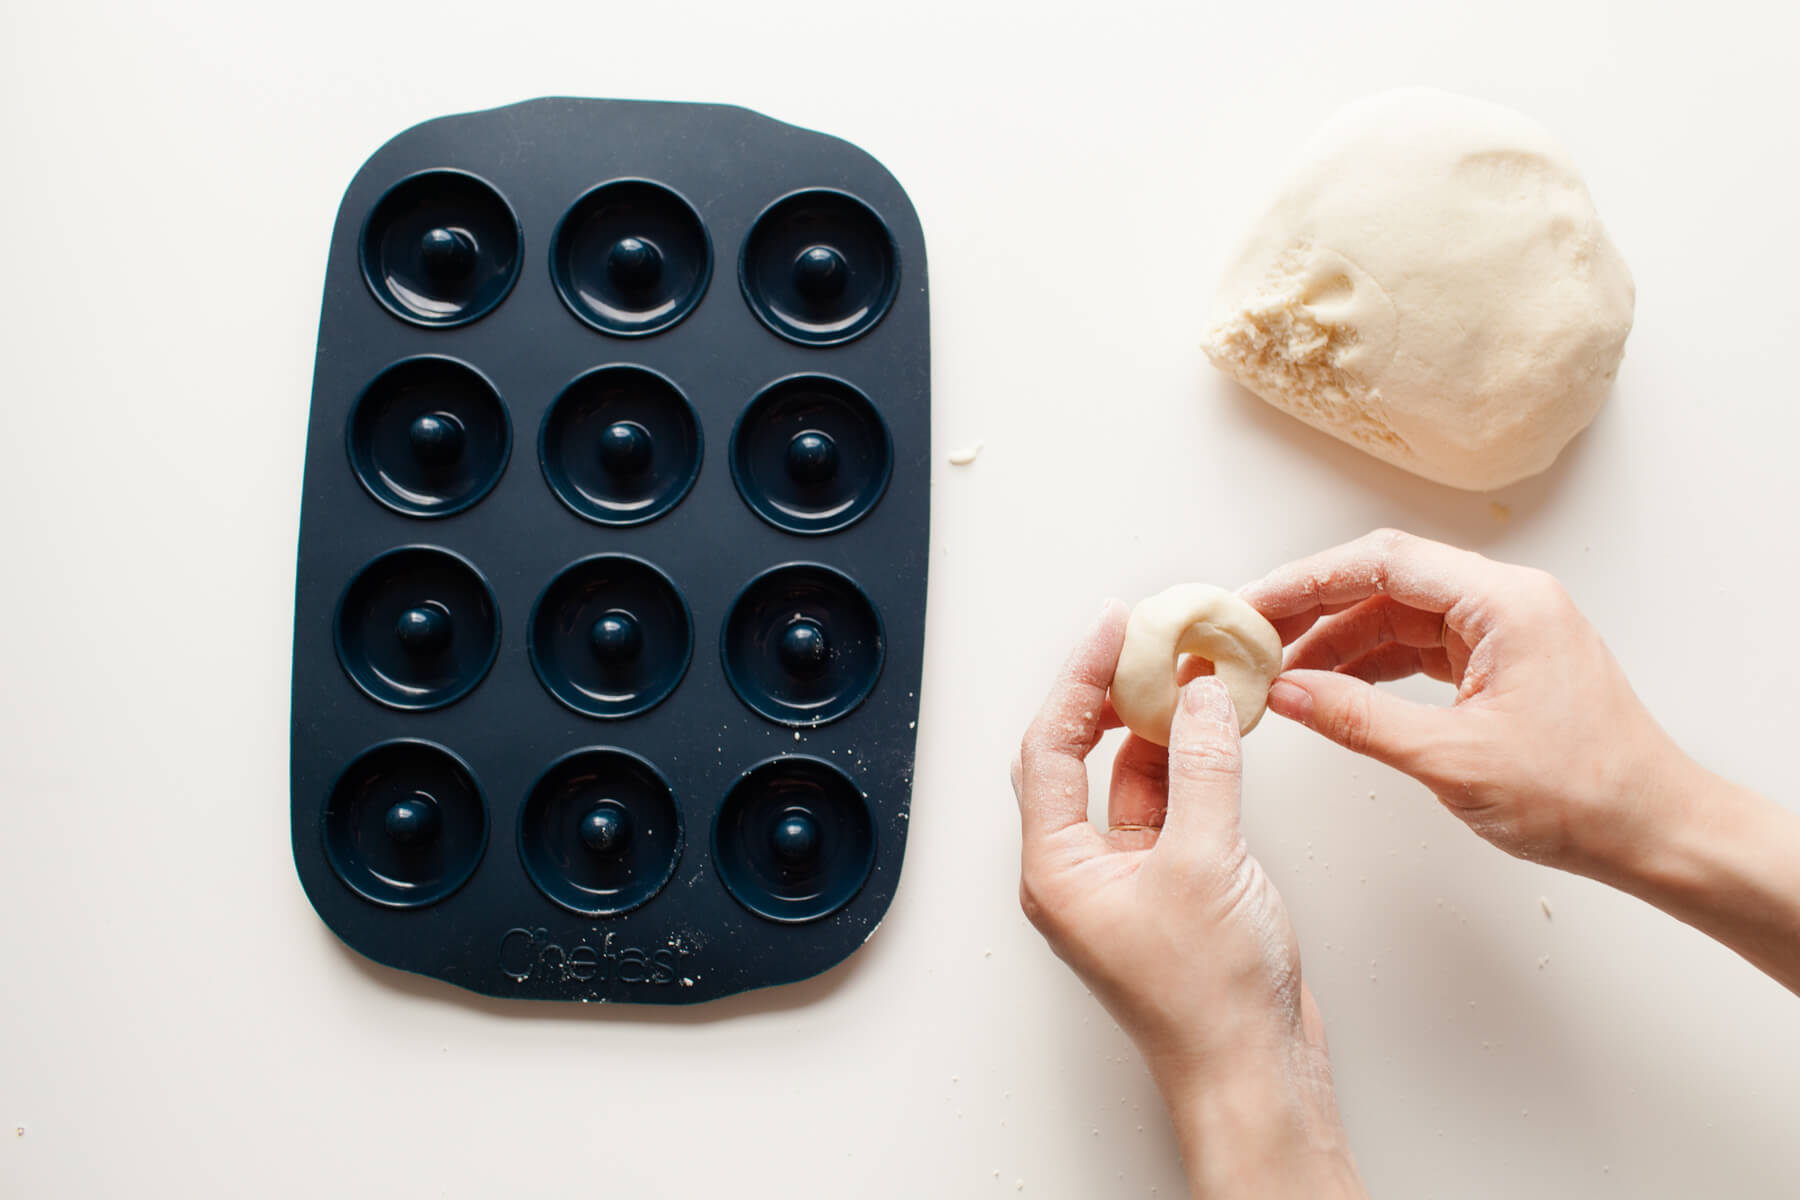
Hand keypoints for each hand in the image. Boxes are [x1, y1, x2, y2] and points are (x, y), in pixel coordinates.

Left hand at [1013, 601, 1363, 1197]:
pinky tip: (1213, 730)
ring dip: (1157, 726)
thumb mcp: (1207, 863)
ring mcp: (1125, 880)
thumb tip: (1198, 697)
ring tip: (1189, 672)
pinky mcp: (1170, 887)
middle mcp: (1079, 872)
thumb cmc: (1210, 1002)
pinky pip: (1167, 806)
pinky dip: (1189, 765)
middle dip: (1110, 695)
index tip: (1115, 628)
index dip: (1080, 678)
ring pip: (1128, 779)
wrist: (1254, 1074)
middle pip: (1078, 756)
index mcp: (1056, 869)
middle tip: (1146, 640)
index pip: (1050, 748)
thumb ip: (1203, 770)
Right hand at [1241, 528, 1693, 877]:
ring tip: (1277, 669)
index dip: (1306, 581)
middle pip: (1387, 580)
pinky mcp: (1503, 664)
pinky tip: (1329, 688)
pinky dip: (1371, 664)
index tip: (1252, 605)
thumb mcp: (1451, 759)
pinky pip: (1421, 647)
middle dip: (1313, 607)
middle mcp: (1508, 601)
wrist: (1657, 833)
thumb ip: (1357, 719)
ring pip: (1399, 614)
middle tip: (1251, 635)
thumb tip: (1285, 692)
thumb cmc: (1583, 794)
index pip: (1383, 562)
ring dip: (1338, 640)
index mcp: (1506, 602)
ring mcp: (1506, 631)